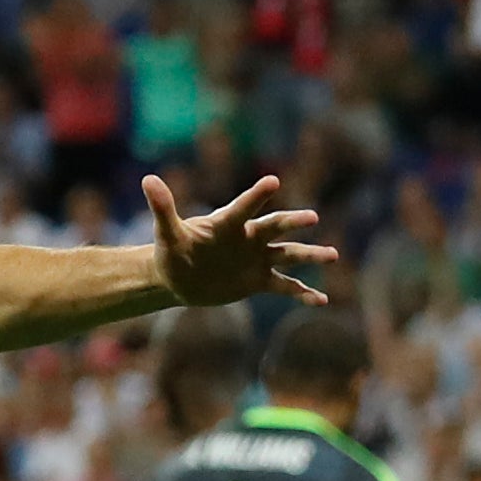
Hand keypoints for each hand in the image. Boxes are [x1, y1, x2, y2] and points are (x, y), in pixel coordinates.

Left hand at [148, 173, 338, 309]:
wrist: (180, 277)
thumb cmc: (173, 250)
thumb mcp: (168, 233)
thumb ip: (163, 208)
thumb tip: (148, 180)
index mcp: (228, 223)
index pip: (244, 207)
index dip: (256, 196)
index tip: (272, 181)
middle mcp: (249, 237)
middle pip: (274, 227)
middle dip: (292, 223)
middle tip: (311, 218)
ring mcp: (257, 258)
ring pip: (288, 255)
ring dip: (310, 255)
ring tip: (333, 255)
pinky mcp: (259, 280)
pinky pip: (285, 286)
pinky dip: (302, 293)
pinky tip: (321, 301)